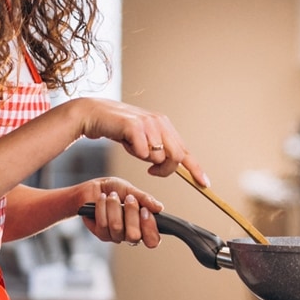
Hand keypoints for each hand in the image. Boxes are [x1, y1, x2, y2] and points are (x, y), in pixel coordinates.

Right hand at [71, 97, 208, 185]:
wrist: (95, 115)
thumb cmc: (119, 129)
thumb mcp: (143, 140)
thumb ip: (158, 150)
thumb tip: (171, 167)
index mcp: (164, 125)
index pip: (185, 150)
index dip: (196, 169)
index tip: (204, 184)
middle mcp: (160, 122)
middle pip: (176, 157)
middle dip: (165, 170)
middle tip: (151, 171)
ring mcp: (148, 123)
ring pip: (158, 157)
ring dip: (144, 159)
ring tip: (132, 147)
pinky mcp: (135, 125)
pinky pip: (143, 152)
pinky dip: (134, 153)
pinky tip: (126, 142)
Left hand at [78, 177, 162, 247]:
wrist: (94, 188)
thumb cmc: (114, 189)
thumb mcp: (131, 190)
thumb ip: (145, 199)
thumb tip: (159, 208)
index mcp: (142, 225)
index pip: (152, 240)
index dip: (150, 228)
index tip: (145, 211)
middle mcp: (130, 234)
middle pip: (134, 236)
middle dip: (131, 214)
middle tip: (129, 199)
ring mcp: (115, 235)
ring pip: (117, 228)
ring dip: (115, 207)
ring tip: (112, 195)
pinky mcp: (101, 233)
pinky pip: (103, 224)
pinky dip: (103, 207)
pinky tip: (102, 199)